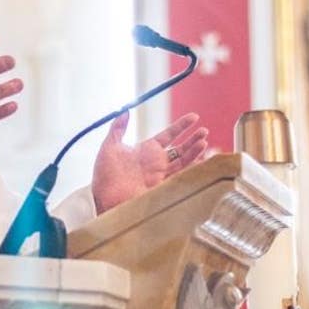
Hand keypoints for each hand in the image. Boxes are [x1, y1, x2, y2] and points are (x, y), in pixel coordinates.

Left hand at [92, 112, 207, 213]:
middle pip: (180, 148)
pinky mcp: (162, 187)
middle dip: (192, 139)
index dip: (181, 126)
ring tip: (204, 141)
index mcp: (146, 150)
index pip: (169, 135)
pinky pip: (180, 177)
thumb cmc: (104, 175)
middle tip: (204, 130)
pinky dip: (191, 169)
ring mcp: (160, 175)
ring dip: (194, 151)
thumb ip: (118, 128)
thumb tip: (125, 110)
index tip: (194, 117)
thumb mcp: (109, 147)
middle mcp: (156, 162)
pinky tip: (199, 161)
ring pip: (183, 161)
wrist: (104, 198)